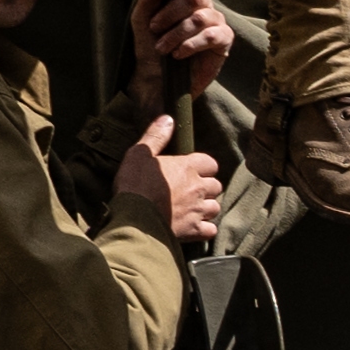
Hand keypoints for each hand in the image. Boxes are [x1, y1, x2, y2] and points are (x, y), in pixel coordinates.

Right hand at [113, 127, 226, 246]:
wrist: (134, 218)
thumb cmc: (134, 183)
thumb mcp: (139, 153)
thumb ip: (156, 136)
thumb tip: (168, 119)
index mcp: (188, 167)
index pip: (210, 163)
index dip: (203, 166)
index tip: (191, 170)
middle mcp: (198, 188)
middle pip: (215, 186)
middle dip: (206, 187)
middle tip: (190, 190)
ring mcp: (198, 210)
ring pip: (215, 207)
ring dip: (206, 207)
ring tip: (192, 208)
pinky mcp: (194, 231)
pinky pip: (210, 230)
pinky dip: (205, 229)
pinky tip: (194, 226)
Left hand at [128, 0, 234, 91]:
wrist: (154, 76)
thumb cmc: (149, 44)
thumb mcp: (142, 15)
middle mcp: (204, 4)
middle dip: (171, 12)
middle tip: (155, 28)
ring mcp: (216, 22)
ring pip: (201, 17)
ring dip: (176, 33)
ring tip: (163, 47)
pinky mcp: (223, 42)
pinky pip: (211, 35)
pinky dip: (191, 44)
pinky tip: (179, 54)